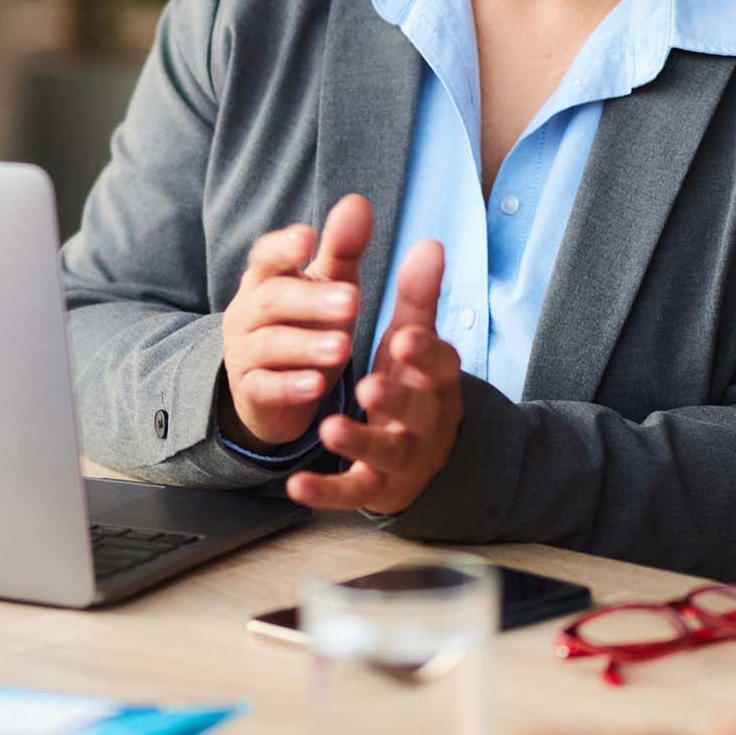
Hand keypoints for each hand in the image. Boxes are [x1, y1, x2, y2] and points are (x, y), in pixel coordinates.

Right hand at [218, 193, 373, 447]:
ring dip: (306, 345)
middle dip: (312, 300)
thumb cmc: (306, 323)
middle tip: (353, 301)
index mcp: (265, 279)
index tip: (308, 238)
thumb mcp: (329, 285)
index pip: (266, 257)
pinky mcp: (251, 391)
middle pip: (272, 299)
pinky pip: (266, 387)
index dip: (283, 246)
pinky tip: (317, 386)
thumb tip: (357, 201)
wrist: (274, 390)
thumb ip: (342, 247)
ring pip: (269, 344)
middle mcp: (246, 312)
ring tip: (344, 348)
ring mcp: (244, 352)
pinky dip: (290, 386)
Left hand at [287, 239, 457, 514]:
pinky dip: (326, 492)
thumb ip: (418, 295)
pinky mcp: (375, 487)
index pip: (440, 365)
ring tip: (328, 427)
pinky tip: (295, 485)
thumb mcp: (415, 340)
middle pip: (417, 412)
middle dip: (395, 400)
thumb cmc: (414, 383)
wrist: (426, 456)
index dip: (425, 355)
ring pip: (385, 453)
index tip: (404, 339)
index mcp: (436, 380)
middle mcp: (426, 421)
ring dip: (359, 442)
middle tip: (368, 385)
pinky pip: (352, 492)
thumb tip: (430, 242)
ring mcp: (401, 457)